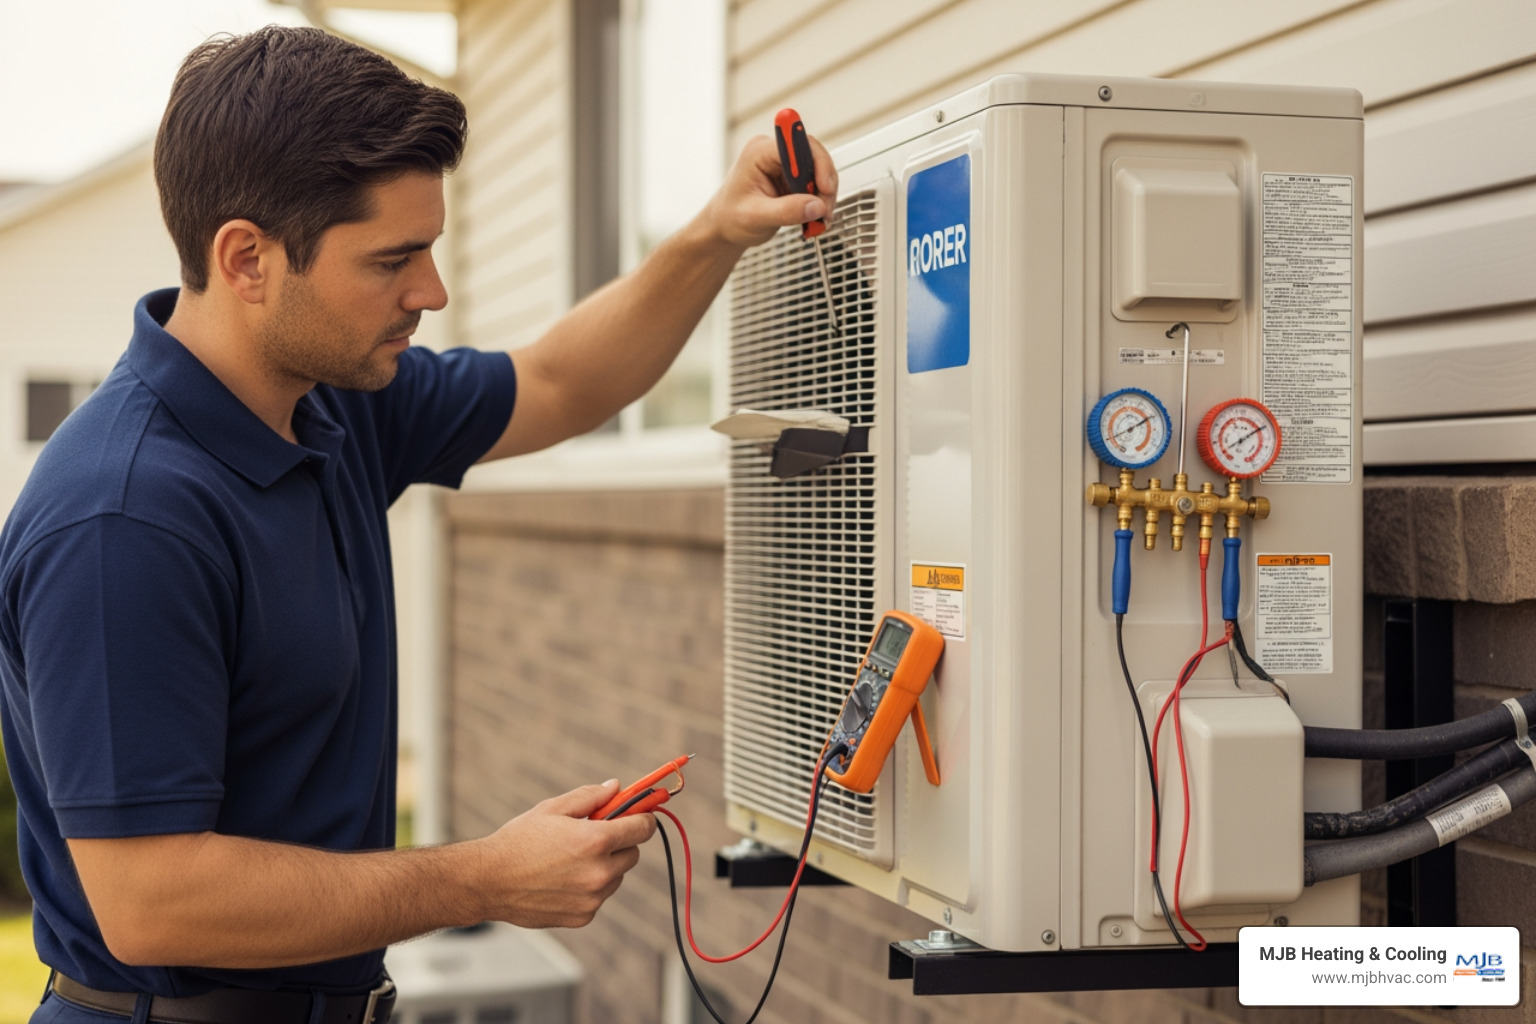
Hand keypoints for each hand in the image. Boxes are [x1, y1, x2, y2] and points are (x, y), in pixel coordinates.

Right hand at [477, 780, 656, 928]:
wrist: (488, 881)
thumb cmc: (518, 841)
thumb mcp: (553, 808)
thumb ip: (590, 797)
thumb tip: (616, 787)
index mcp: (595, 840)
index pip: (643, 828)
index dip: (643, 818)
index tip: (640, 814)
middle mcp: (599, 872)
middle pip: (633, 853)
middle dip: (620, 842)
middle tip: (595, 836)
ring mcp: (592, 898)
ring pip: (616, 877)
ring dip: (605, 866)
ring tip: (570, 860)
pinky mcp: (583, 916)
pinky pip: (599, 897)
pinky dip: (589, 888)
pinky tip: (561, 880)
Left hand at [703, 133, 839, 249]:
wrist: (725, 227)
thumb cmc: (730, 218)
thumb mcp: (755, 217)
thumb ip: (786, 211)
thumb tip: (816, 206)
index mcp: (759, 153)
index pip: (797, 144)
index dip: (817, 162)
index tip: (825, 186)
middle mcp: (773, 153)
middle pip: (813, 156)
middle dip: (824, 185)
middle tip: (824, 211)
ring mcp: (784, 165)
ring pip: (818, 171)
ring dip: (824, 196)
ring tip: (819, 219)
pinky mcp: (791, 178)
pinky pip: (815, 183)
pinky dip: (819, 201)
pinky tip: (814, 217)